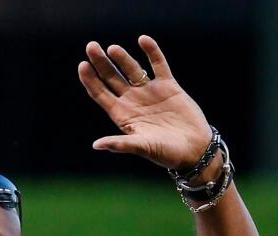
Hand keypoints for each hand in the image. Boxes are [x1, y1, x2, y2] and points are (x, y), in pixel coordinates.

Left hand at [78, 36, 212, 171]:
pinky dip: (152, 52)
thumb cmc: (166, 153)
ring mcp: (149, 92)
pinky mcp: (168, 86)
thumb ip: (121, 144)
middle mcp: (133, 101)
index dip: (91, 81)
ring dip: (122, 57)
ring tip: (112, 48)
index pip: (101, 94)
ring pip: (132, 69)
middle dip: (101, 63)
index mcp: (123, 116)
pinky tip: (143, 40)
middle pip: (112, 78)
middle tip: (91, 47)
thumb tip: (96, 145)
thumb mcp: (142, 147)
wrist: (194, 149)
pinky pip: (158, 64)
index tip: (83, 66)